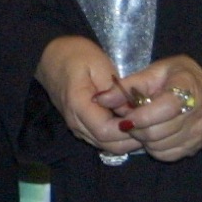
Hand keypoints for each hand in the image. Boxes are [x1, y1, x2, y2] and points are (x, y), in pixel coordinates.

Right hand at [34, 35, 140, 158]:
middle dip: (131, 138)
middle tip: (151, 123)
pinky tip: (130, 124)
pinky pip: (102, 140)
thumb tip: (131, 110)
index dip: (128, 129)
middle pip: (107, 144)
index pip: (106, 131)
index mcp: (78, 106)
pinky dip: (118, 138)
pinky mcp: (80, 127)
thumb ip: (115, 90)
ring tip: (144, 124)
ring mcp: (76, 127)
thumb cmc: (75, 55)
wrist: (50, 56)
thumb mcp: (99, 64)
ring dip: (126, 140)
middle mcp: (75, 122)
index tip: (146, 117)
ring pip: (106, 146)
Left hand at [108, 55, 201, 161]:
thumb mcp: (154, 72)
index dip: (140, 116)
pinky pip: (167, 155)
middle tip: (129, 120)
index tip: (125, 116)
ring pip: (159, 146)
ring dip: (144, 138)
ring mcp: (199, 133)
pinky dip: (154, 147)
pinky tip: (153, 133)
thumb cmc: (178, 77)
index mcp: (188, 90)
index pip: (164, 109)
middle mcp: (198, 114)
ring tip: (142, 125)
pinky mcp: (196, 146)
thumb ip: (127, 86)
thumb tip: (99, 99)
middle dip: (136, 128)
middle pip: (158, 132)